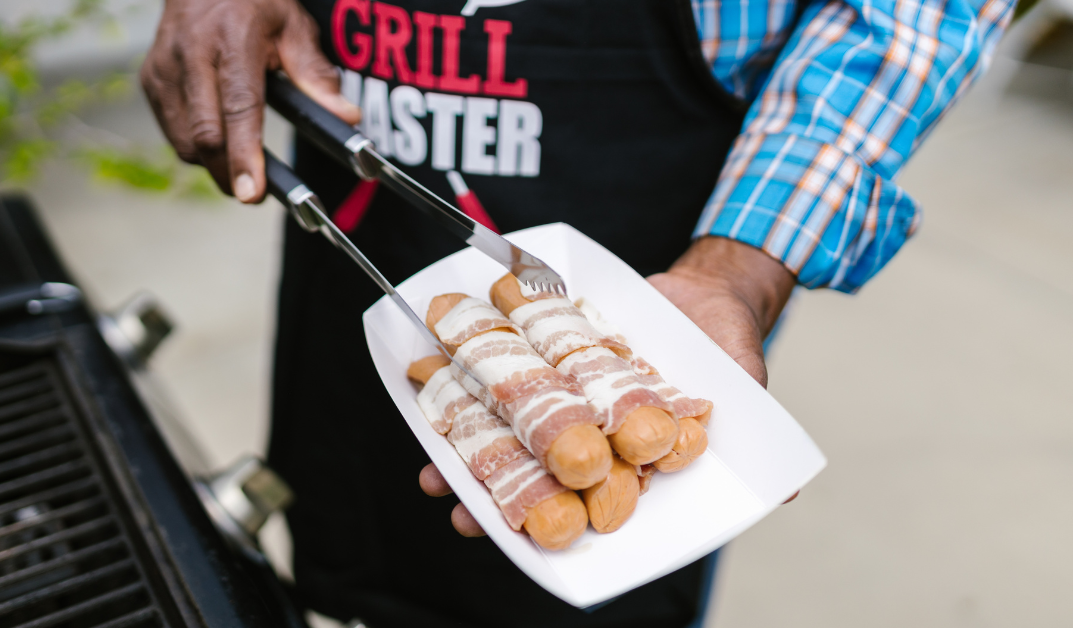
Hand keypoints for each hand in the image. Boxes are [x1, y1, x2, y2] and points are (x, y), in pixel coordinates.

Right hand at [141, 0, 359, 202]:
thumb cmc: (256, 3)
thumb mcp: (295, 28)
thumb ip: (317, 76)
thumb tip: (347, 118)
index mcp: (232, 39)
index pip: (238, 107)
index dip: (244, 155)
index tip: (251, 192)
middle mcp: (191, 53)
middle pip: (205, 134)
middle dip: (228, 173)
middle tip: (253, 192)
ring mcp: (164, 68)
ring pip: (185, 140)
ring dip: (213, 163)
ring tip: (240, 161)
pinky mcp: (151, 80)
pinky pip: (173, 131)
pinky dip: (196, 146)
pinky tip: (218, 136)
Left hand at [419, 237, 798, 534]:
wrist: (707, 287)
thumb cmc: (728, 347)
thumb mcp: (745, 389)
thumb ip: (754, 443)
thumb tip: (783, 500)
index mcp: (633, 458)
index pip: (585, 499)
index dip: (549, 520)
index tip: (511, 535)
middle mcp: (594, 434)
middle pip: (537, 473)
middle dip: (496, 494)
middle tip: (456, 513)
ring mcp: (569, 395)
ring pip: (514, 430)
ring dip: (473, 450)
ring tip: (433, 474)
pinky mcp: (552, 354)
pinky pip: (509, 371)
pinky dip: (475, 381)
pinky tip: (438, 390)